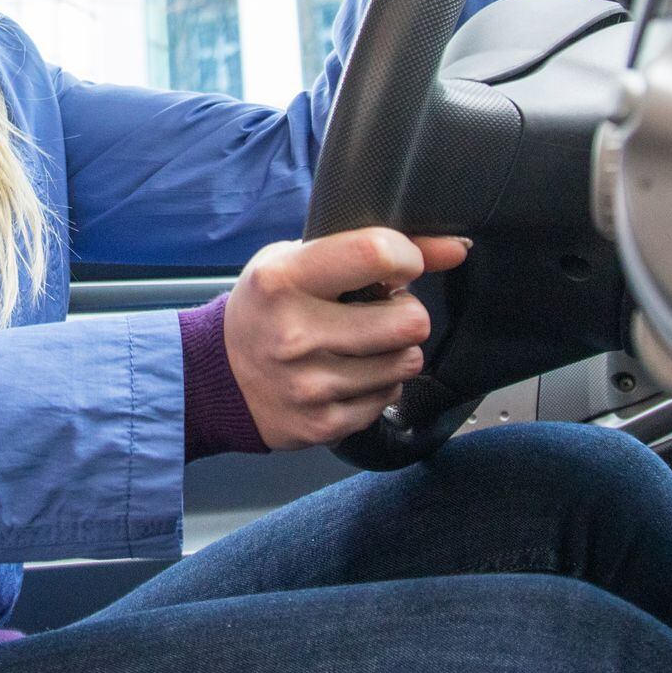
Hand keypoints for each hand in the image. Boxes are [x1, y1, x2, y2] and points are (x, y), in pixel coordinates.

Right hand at [224, 228, 471, 449]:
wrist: (218, 376)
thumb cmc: (267, 307)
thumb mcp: (299, 260)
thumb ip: (369, 249)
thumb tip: (453, 249)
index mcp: (284, 279)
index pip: (377, 253)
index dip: (408, 256)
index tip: (401, 265)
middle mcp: (294, 334)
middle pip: (409, 320)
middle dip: (405, 312)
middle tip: (380, 311)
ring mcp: (309, 385)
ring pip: (407, 361)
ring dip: (395, 350)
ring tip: (362, 343)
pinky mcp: (322, 424)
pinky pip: (390, 396)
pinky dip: (379, 384)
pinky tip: (350, 372)